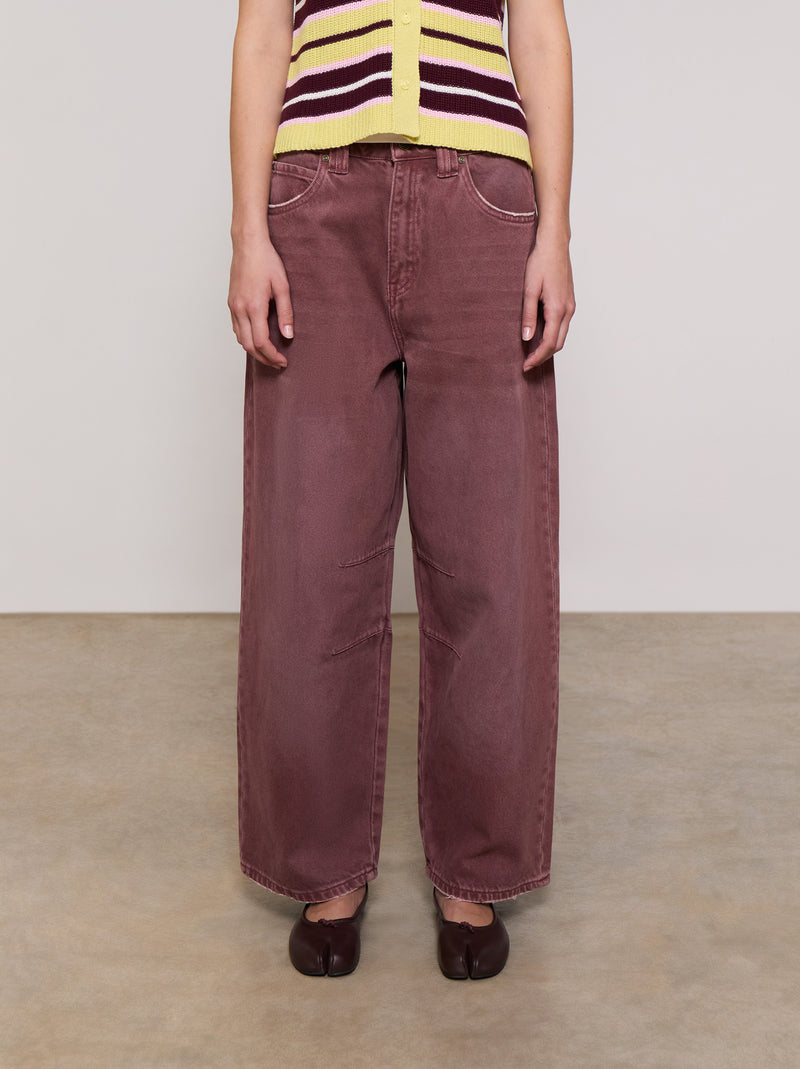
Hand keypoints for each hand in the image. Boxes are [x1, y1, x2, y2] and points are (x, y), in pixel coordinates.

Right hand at [228, 230, 293, 368]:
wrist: (248, 243)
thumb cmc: (266, 261)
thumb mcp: (282, 286)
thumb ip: (286, 313)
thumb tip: (288, 335)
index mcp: (253, 307)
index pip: (261, 342)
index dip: (272, 356)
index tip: (283, 361)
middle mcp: (240, 309)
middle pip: (248, 346)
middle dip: (264, 358)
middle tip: (278, 362)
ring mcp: (233, 306)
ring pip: (240, 339)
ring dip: (254, 351)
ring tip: (269, 354)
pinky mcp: (231, 303)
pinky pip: (236, 328)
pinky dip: (246, 339)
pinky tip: (257, 338)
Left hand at [521, 227, 575, 370]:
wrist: (554, 244)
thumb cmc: (541, 262)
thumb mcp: (529, 290)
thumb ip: (528, 315)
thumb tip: (527, 338)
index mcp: (558, 309)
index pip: (550, 343)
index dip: (538, 357)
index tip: (526, 366)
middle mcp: (568, 310)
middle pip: (559, 344)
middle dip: (543, 356)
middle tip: (527, 364)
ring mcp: (571, 306)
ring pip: (562, 335)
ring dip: (548, 347)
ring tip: (531, 352)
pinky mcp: (569, 301)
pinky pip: (562, 325)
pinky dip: (552, 335)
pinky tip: (540, 335)